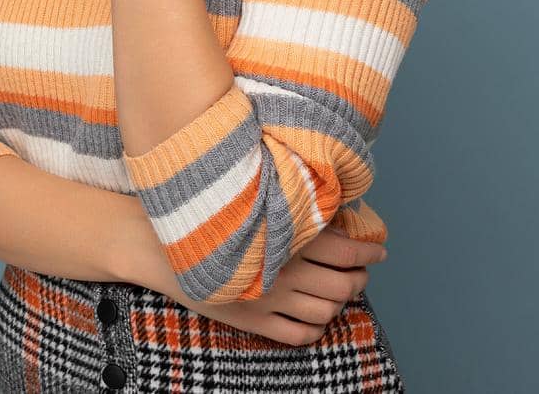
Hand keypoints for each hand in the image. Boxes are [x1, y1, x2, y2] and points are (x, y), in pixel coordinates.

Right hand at [150, 228, 387, 345]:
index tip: (379, 248)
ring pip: (328, 310)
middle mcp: (284, 270)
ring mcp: (270, 300)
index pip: (348, 249)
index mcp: (285, 236)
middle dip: (360, 277)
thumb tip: (332, 212)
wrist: (159, 246)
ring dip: (341, 302)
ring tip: (340, 290)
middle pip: (344, 283)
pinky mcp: (255, 322)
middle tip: (362, 270)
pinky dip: (318, 326)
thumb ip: (289, 210)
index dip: (370, 250)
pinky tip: (316, 314)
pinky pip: (302, 334)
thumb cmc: (207, 217)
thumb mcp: (251, 203)